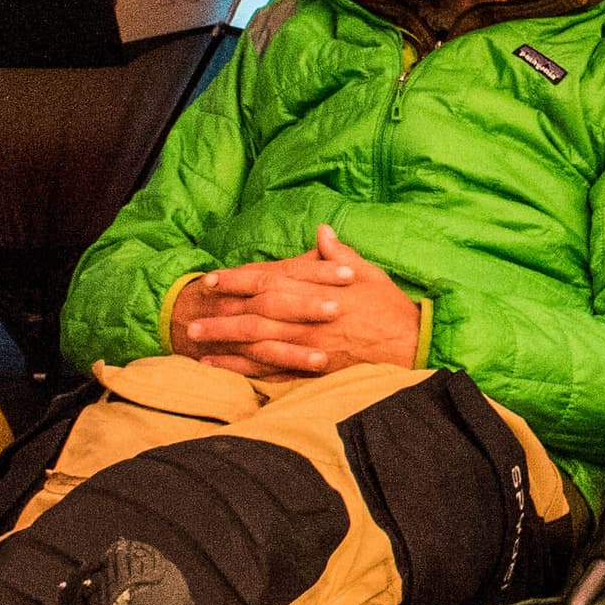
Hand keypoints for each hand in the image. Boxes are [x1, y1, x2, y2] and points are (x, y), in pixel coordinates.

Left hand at [173, 225, 417, 377]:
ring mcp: (308, 347)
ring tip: (196, 344)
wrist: (412, 346)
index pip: (269, 282)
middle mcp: (308, 319)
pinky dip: (244, 370)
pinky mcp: (313, 370)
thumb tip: (322, 233)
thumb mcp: (369, 274)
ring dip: (225, 343)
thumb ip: (339, 255)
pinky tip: (222, 369)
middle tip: (192, 318)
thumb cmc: (390, 309)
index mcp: (317, 292)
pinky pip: (272, 371)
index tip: (211, 281)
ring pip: (258, 345)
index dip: (237, 281)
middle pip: (255, 315)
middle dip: (222, 316)